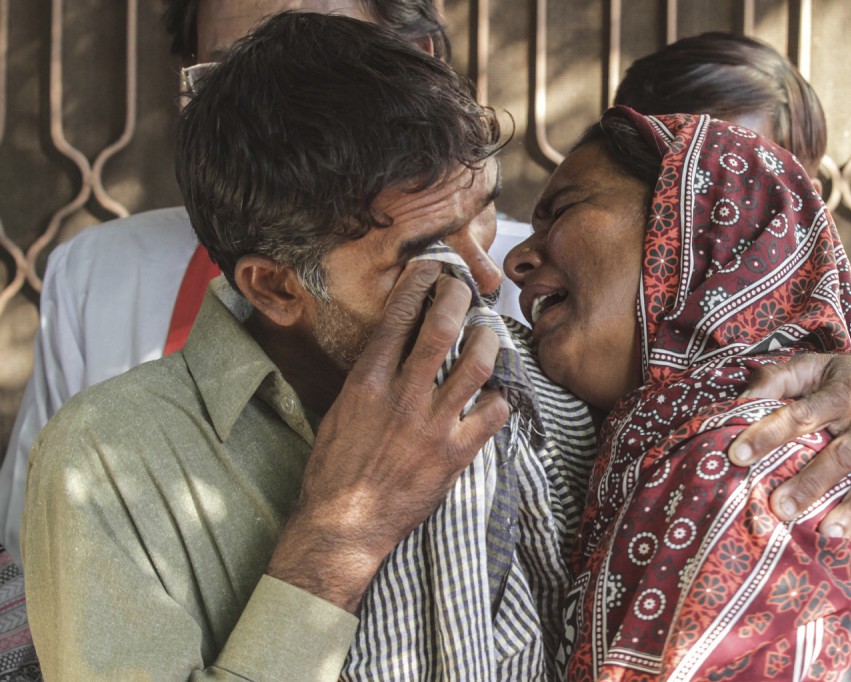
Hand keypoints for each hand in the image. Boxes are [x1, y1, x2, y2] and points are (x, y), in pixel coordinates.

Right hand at [268, 260, 508, 611]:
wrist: (343, 526)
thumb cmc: (334, 470)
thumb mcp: (339, 412)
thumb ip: (368, 378)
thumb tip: (392, 348)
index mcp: (368, 383)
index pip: (398, 317)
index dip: (419, 283)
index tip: (431, 268)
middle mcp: (402, 398)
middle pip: (441, 329)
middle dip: (458, 297)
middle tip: (465, 290)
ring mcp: (432, 426)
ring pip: (476, 365)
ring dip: (487, 341)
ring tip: (488, 335)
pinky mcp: (456, 455)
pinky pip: (494, 414)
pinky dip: (500, 398)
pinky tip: (495, 395)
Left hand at [727, 341, 850, 542]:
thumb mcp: (816, 366)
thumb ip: (778, 379)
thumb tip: (740, 400)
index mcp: (844, 393)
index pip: (801, 414)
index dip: (769, 433)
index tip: (737, 454)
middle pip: (840, 457)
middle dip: (810, 484)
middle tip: (780, 509)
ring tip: (826, 535)